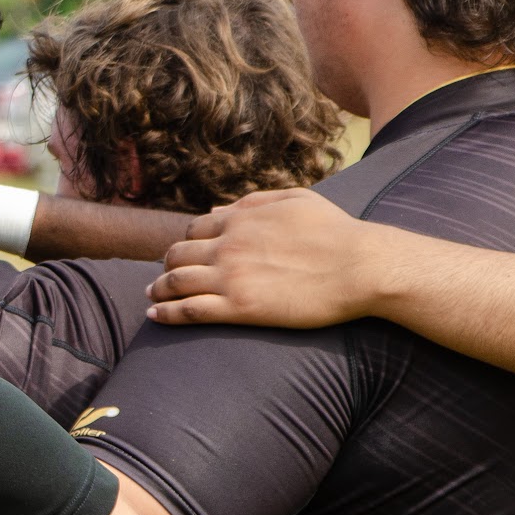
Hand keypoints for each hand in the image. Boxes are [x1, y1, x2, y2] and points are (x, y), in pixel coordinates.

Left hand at [147, 189, 388, 328]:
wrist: (361, 266)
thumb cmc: (336, 231)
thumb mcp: (296, 199)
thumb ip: (253, 201)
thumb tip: (216, 210)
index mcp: (241, 220)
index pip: (194, 230)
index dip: (186, 242)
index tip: (185, 254)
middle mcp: (229, 247)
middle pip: (177, 255)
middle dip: (167, 265)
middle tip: (164, 277)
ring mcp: (231, 278)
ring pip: (176, 282)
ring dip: (159, 289)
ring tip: (153, 296)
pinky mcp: (240, 308)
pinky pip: (189, 310)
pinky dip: (166, 313)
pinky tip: (155, 315)